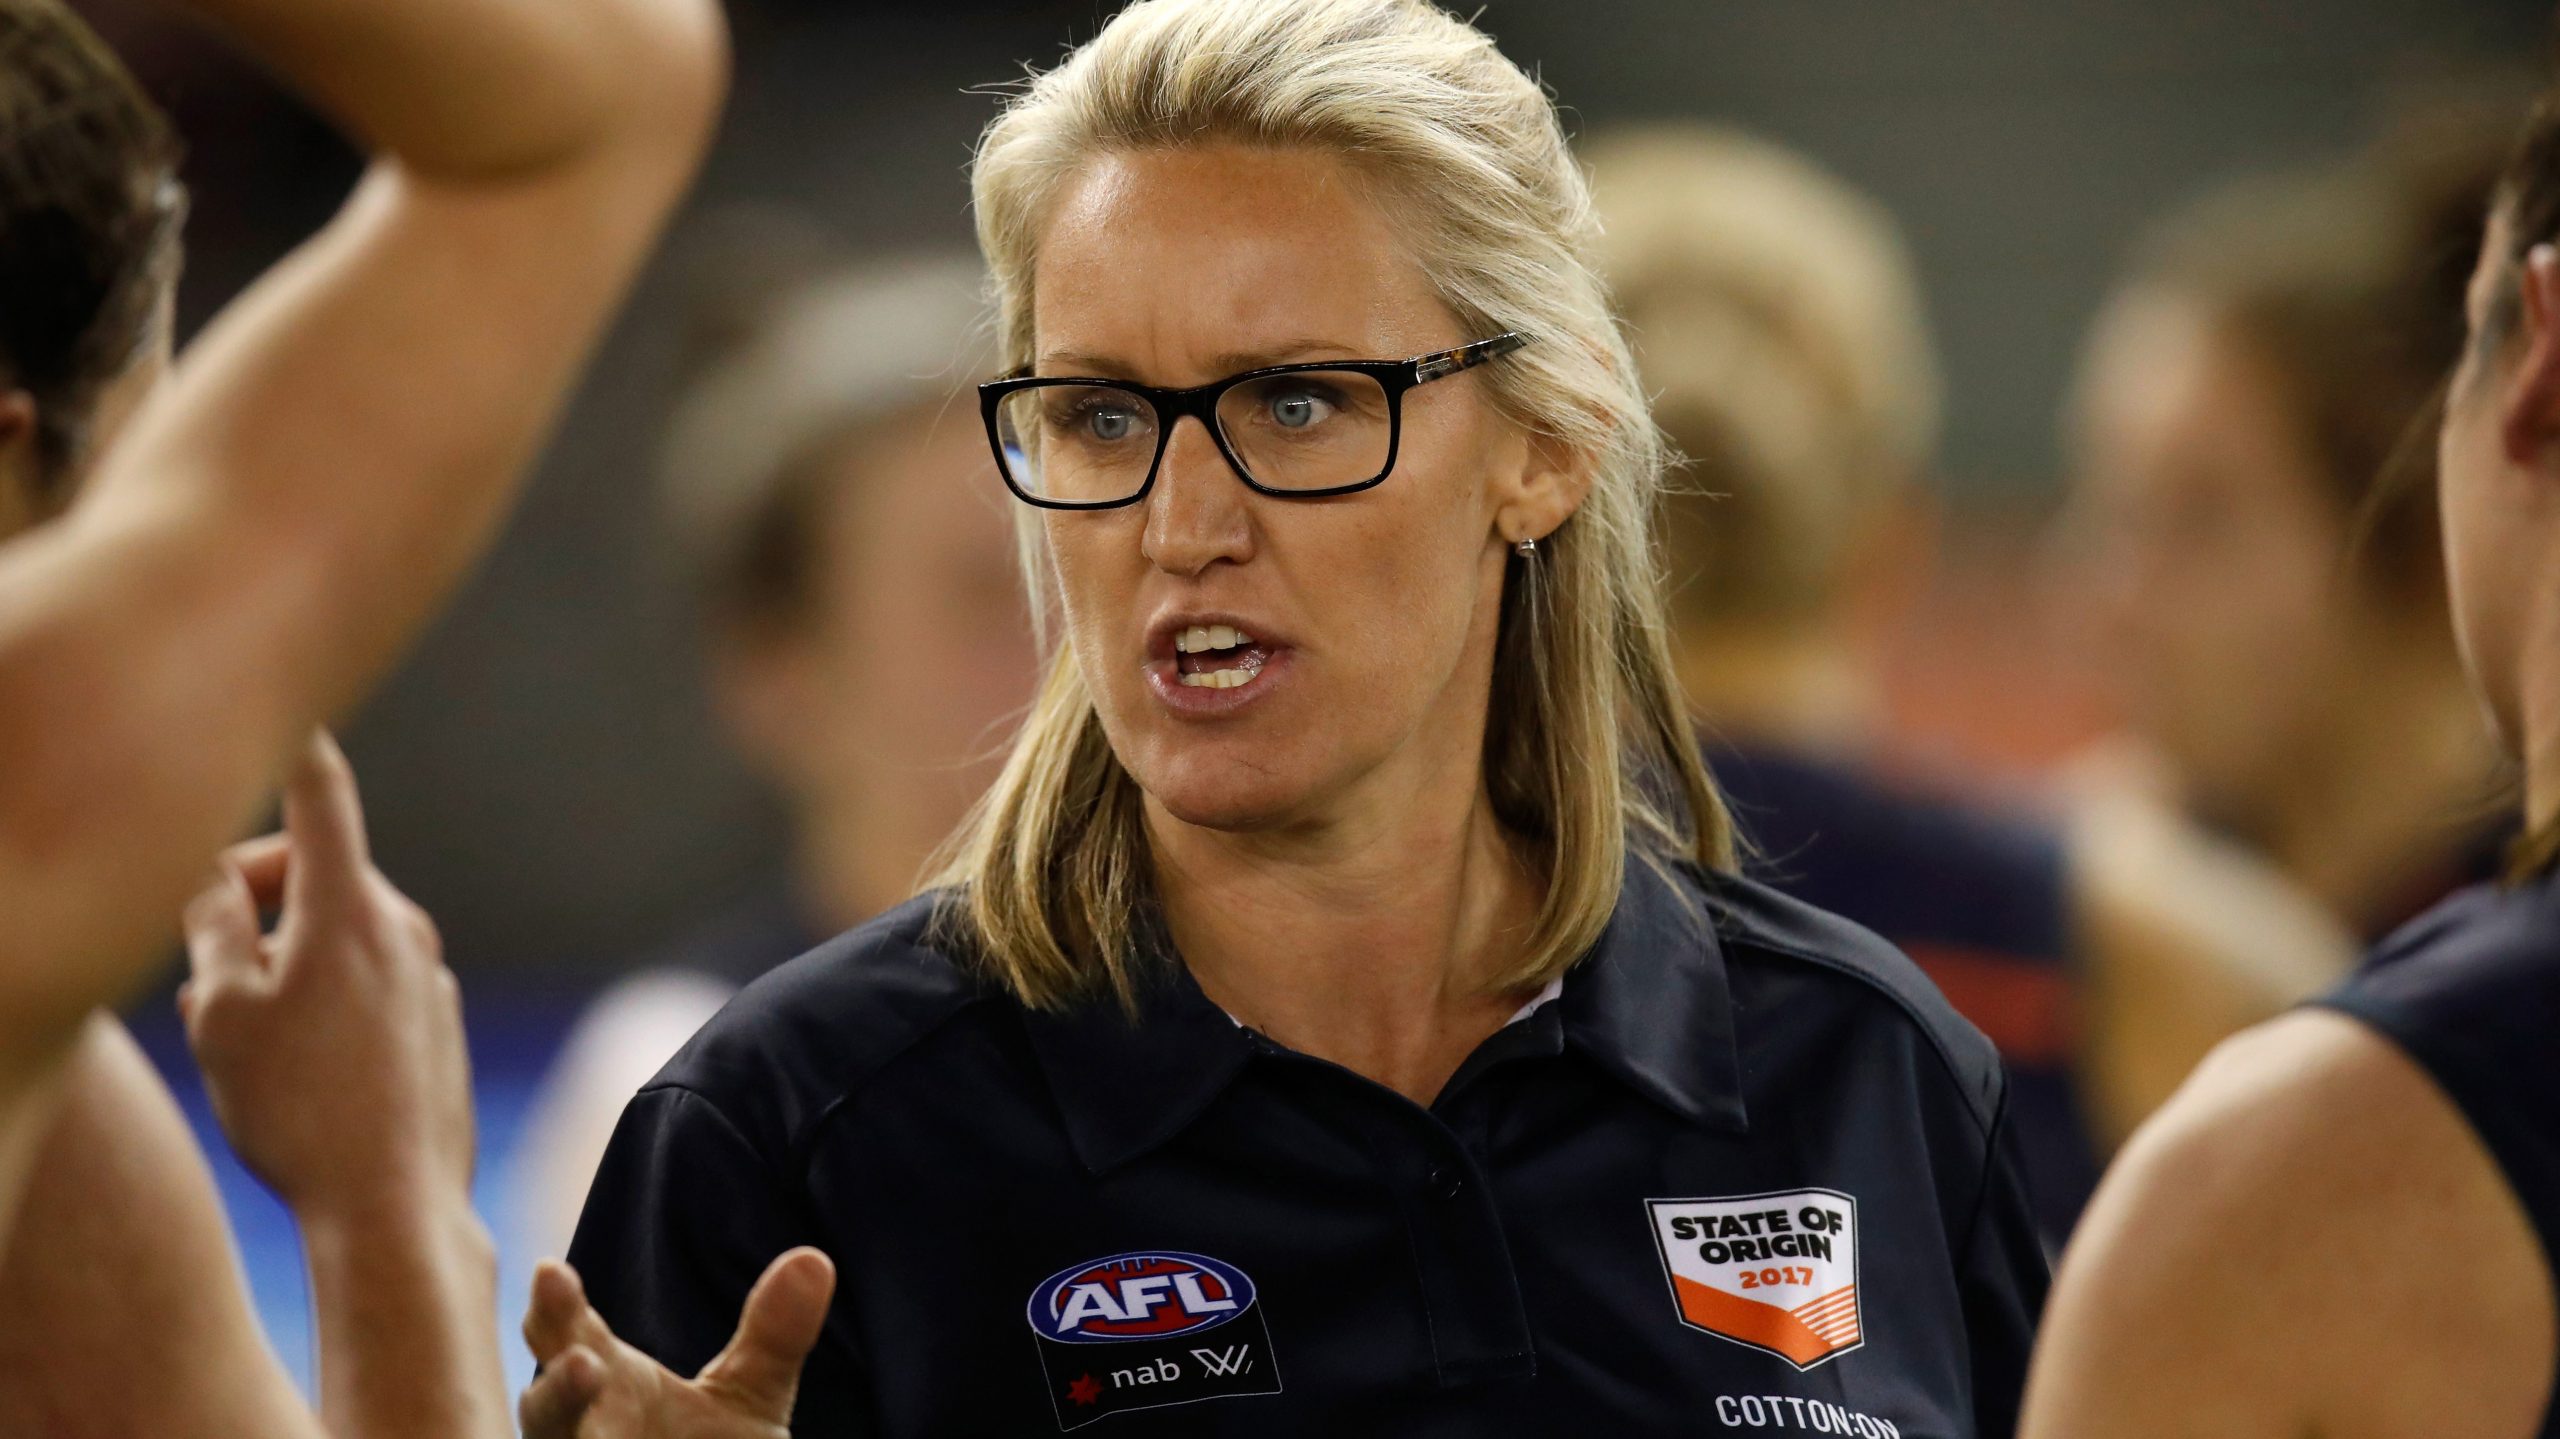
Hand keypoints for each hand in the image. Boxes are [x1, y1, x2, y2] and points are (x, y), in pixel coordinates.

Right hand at [179, 730, 473, 1218]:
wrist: (395, 1206)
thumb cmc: (297, 1108)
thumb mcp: (221, 1012)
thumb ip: (212, 926)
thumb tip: (220, 880)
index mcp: (351, 909)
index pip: (321, 798)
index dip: (297, 746)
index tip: (296, 704)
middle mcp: (403, 928)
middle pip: (317, 873)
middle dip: (254, 900)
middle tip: (205, 967)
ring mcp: (429, 976)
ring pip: (336, 935)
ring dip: (282, 960)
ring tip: (240, 1036)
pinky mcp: (438, 1022)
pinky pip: (366, 984)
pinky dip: (322, 998)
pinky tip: (294, 1067)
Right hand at [518, 1250, 834, 1438]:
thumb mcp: (751, 1395)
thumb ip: (774, 1335)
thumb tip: (815, 1259)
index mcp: (604, 1378)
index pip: (565, 1333)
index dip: (555, 1306)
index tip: (551, 1271)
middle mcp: (576, 1429)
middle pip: (546, 1406)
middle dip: (559, 1386)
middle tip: (583, 1362)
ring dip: (571, 1426)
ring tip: (593, 1389)